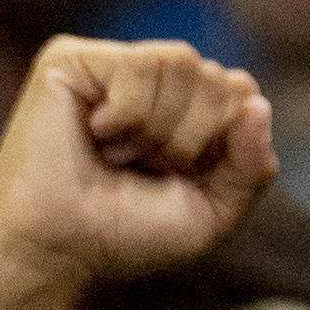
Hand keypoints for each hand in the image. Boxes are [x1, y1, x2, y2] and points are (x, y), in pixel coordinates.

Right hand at [0, 39, 276, 294]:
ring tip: (116, 154)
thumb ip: (252, 167)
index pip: (241, 93)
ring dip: (157, 128)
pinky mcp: (70, 59)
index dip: (220, 143)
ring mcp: (110, 66)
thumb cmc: (121, 236)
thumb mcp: (210, 213)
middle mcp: (150, 80)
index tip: (174, 179)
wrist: (53, 250)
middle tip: (139, 170)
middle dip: (189, 140)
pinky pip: (139, 64)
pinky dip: (127, 113)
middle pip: (216, 77)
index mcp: (184, 107)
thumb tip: (256, 103)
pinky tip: (96, 133)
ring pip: (182, 62)